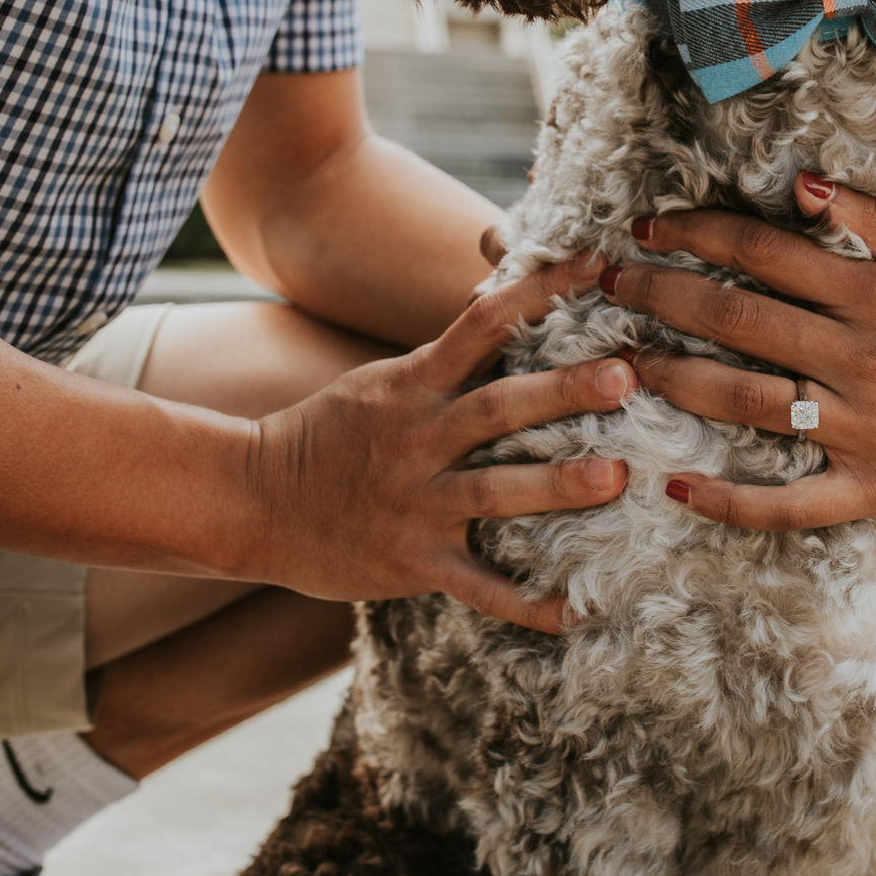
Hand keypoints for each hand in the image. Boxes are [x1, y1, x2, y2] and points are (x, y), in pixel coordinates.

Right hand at [242, 251, 633, 629]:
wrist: (250, 501)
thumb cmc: (328, 435)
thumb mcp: (384, 383)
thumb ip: (447, 359)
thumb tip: (509, 309)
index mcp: (414, 385)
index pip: (482, 323)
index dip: (538, 291)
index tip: (594, 265)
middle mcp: (420, 439)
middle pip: (499, 409)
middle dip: (563, 392)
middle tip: (625, 378)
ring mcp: (417, 502)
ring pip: (495, 491)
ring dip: (556, 485)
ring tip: (614, 478)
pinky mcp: (412, 562)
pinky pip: (479, 585)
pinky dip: (526, 602)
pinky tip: (576, 611)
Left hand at [599, 179, 875, 529]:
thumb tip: (806, 186)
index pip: (763, 251)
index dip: (695, 233)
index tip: (645, 227)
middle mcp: (858, 356)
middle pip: (734, 318)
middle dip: (659, 296)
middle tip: (604, 283)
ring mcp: (862, 427)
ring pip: (744, 401)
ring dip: (673, 379)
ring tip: (618, 364)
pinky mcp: (874, 488)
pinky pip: (788, 502)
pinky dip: (729, 500)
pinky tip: (676, 488)